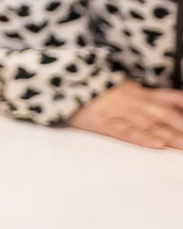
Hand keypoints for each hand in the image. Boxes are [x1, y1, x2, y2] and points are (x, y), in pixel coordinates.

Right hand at [65, 80, 182, 149]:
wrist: (59, 83)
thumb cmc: (90, 89)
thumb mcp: (120, 88)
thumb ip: (143, 97)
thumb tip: (169, 105)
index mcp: (137, 91)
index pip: (170, 99)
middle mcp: (132, 101)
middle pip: (164, 115)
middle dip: (182, 126)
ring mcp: (118, 112)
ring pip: (150, 125)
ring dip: (171, 136)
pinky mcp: (103, 123)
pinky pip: (125, 132)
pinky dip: (141, 138)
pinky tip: (155, 145)